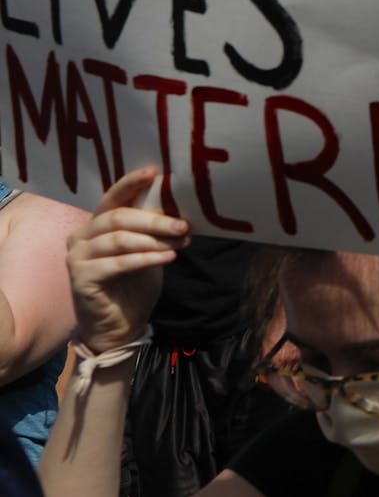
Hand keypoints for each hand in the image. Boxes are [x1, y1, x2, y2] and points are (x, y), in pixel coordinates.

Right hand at [67, 167, 189, 351]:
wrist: (120, 324)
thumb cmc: (135, 284)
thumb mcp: (149, 250)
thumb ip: (155, 230)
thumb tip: (182, 209)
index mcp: (98, 224)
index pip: (113, 197)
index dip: (132, 183)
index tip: (155, 172)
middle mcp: (82, 236)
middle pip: (119, 218)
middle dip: (154, 219)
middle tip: (182, 223)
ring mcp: (77, 257)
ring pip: (119, 239)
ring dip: (153, 240)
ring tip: (179, 242)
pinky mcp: (80, 277)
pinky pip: (116, 263)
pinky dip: (145, 258)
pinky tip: (167, 257)